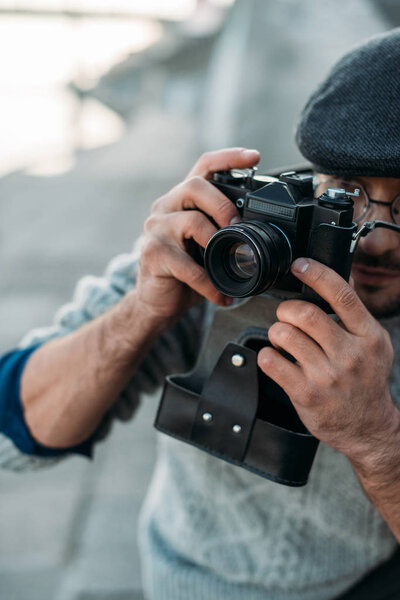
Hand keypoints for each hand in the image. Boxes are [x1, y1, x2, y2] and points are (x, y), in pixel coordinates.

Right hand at [135, 148, 259, 324]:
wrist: (157, 301)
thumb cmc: (185, 272)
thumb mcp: (207, 247)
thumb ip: (224, 232)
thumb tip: (263, 233)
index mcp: (182, 201)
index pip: (203, 167)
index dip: (229, 158)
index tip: (254, 156)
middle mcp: (166, 208)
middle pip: (194, 185)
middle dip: (223, 204)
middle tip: (238, 226)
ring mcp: (156, 229)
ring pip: (191, 221)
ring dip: (216, 241)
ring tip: (229, 261)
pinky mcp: (153, 254)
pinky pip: (187, 265)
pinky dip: (208, 282)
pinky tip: (220, 294)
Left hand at [257, 258, 399, 468]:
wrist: (367, 426)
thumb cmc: (366, 381)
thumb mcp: (374, 343)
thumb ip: (356, 313)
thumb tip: (338, 277)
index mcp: (368, 336)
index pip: (342, 295)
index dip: (316, 274)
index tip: (299, 264)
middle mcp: (350, 355)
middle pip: (306, 313)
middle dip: (287, 309)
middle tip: (286, 316)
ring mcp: (327, 376)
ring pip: (284, 335)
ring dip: (276, 332)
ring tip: (282, 339)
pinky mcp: (306, 394)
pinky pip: (271, 362)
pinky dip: (266, 355)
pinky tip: (276, 358)